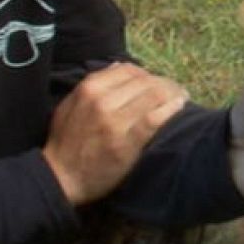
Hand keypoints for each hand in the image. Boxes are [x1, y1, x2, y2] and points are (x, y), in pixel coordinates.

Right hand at [42, 62, 188, 205]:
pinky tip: (180, 106)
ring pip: (154, 96)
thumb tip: (117, 65)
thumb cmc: (65, 142)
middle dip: (164, 83)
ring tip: (182, 97)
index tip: (156, 81)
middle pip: (145, 82)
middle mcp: (103, 100)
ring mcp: (116, 121)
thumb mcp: (69, 105)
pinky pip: (155, 118)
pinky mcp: (128, 141)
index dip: (146, 73)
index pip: (128, 70)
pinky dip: (171, 109)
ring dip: (172, 93)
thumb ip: (92, 84)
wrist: (62, 177)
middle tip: (175, 89)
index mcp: (89, 88)